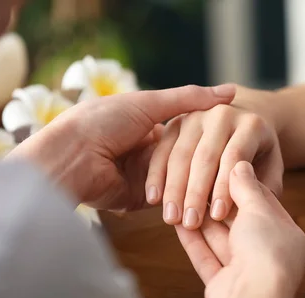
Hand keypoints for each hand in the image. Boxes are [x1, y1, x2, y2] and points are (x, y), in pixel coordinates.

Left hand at [5, 84, 235, 210]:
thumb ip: (188, 99)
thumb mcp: (148, 103)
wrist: (71, 158)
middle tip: (234, 165)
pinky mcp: (140, 200)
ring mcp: (144, 177)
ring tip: (225, 182)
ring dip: (196, 183)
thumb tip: (231, 90)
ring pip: (180, 180)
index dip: (208, 135)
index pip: (186, 131)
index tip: (232, 136)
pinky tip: (208, 197)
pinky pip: (168, 199)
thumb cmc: (102, 122)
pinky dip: (184, 198)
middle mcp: (146, 151)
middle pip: (186, 158)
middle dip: (206, 163)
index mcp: (146, 125)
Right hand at [145, 104, 282, 229]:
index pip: (234, 157)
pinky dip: (156, 175)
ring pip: (181, 154)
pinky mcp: (175, 122)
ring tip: (172, 218)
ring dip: (174, 189)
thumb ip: (262, 187)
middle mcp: (222, 115)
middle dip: (196, 193)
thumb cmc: (261, 155)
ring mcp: (196, 116)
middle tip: (190, 222)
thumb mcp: (272, 168)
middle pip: (205, 156)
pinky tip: (154, 200)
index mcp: (251, 124)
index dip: (224, 187)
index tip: (217, 216)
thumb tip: (241, 205)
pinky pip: (162, 150)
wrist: (246, 119)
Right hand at [176, 161, 304, 297]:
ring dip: (202, 222)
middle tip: (197, 183)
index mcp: (290, 239)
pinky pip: (207, 259)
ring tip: (183, 199)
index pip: (265, 205)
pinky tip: (178, 223)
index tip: (224, 170)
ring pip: (221, 242)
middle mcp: (271, 257)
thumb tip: (240, 165)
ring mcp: (247, 274)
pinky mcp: (224, 287)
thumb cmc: (266, 251)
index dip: (244, 186)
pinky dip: (194, 241)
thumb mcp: (259, 210)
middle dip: (218, 205)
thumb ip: (248, 188)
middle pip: (240, 225)